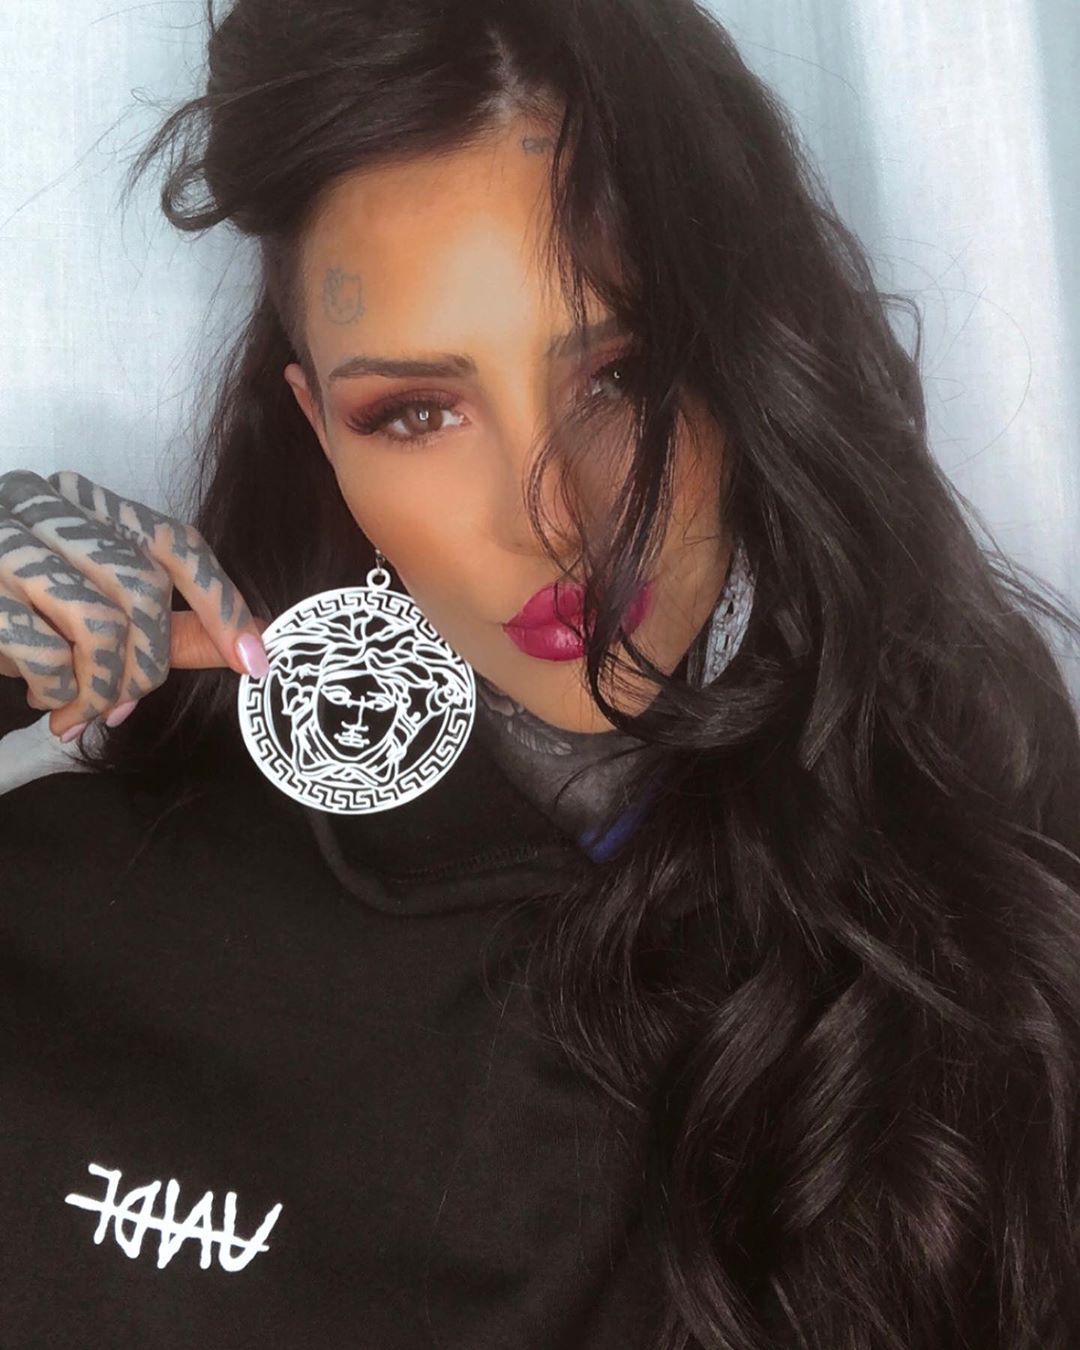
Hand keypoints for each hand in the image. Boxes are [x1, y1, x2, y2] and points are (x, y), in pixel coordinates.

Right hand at [0, 469, 269, 740]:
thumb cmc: (10, 606)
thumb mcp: (86, 607)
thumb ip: (162, 624)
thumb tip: (246, 649)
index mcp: (84, 503)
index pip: (175, 542)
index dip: (221, 602)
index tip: (255, 659)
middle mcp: (45, 506)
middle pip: (141, 588)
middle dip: (148, 665)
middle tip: (124, 707)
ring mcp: (2, 541)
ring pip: (97, 621)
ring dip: (102, 687)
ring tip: (80, 710)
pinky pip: (40, 650)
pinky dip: (54, 690)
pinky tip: (44, 699)